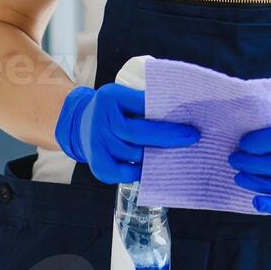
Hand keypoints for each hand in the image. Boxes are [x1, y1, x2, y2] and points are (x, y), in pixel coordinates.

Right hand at [54, 83, 200, 183]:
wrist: (79, 121)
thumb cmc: (114, 110)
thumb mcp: (125, 97)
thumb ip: (145, 103)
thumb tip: (180, 117)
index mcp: (111, 97)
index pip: (142, 105)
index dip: (164, 116)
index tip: (189, 123)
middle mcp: (100, 119)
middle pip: (136, 133)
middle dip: (167, 137)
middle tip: (191, 138)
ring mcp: (96, 142)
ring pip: (131, 153)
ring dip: (154, 156)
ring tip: (175, 154)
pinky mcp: (96, 163)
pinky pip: (120, 172)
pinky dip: (137, 172)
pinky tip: (149, 169)